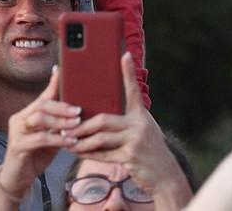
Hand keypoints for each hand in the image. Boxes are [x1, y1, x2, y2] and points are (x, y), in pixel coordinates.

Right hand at [0, 67, 81, 196]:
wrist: (17, 179)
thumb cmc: (35, 156)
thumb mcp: (49, 138)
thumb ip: (58, 125)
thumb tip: (78, 114)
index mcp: (27, 113)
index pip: (42, 96)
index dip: (53, 83)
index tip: (61, 70)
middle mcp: (19, 118)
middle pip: (41, 104)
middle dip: (62, 106)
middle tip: (79, 111)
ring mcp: (16, 131)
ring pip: (40, 118)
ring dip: (61, 122)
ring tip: (76, 126)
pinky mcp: (18, 145)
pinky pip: (40, 138)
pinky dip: (57, 139)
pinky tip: (70, 142)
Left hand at [68, 53, 190, 204]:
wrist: (166, 176)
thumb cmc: (149, 152)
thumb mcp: (142, 131)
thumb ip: (125, 122)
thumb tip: (97, 118)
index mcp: (141, 115)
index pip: (132, 90)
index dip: (128, 72)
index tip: (124, 55)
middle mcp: (139, 124)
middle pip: (103, 119)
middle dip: (81, 125)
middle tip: (65, 127)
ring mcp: (136, 140)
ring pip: (100, 138)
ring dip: (81, 141)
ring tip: (68, 141)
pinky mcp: (131, 156)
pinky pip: (104, 154)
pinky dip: (88, 154)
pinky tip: (77, 152)